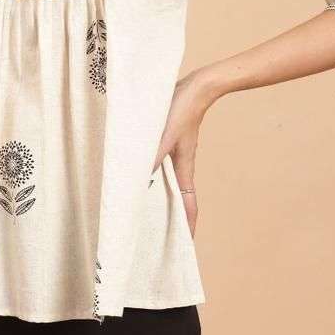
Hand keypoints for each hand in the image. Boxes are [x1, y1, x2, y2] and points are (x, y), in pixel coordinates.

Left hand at [151, 68, 220, 236]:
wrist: (195, 88)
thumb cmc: (181, 109)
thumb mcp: (164, 134)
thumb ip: (152, 156)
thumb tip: (139, 180)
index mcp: (184, 168)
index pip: (189, 204)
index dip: (188, 226)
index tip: (186, 246)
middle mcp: (181, 165)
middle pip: (179, 199)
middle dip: (173, 219)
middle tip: (160, 236)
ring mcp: (176, 155)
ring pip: (168, 184)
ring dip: (161, 199)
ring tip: (146, 213)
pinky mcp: (169, 144)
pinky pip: (160, 169)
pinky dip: (152, 179)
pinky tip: (139, 178)